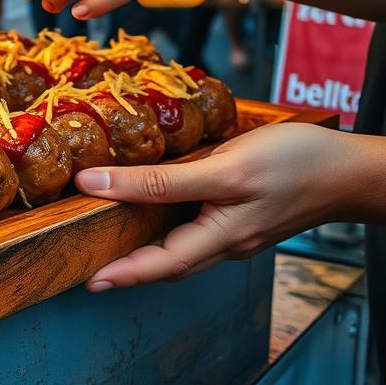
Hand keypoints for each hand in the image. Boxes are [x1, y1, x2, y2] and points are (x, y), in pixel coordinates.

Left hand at [76, 122, 373, 290]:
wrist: (353, 168)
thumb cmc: (298, 163)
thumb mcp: (224, 168)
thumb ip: (161, 180)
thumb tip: (99, 183)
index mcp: (221, 236)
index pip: (160, 263)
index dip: (122, 273)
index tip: (89, 279)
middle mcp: (228, 241)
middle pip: (169, 260)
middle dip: (131, 267)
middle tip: (92, 265)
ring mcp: (238, 230)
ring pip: (184, 244)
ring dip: (149, 247)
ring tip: (114, 239)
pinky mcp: (244, 214)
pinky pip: (198, 226)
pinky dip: (170, 224)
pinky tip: (155, 207)